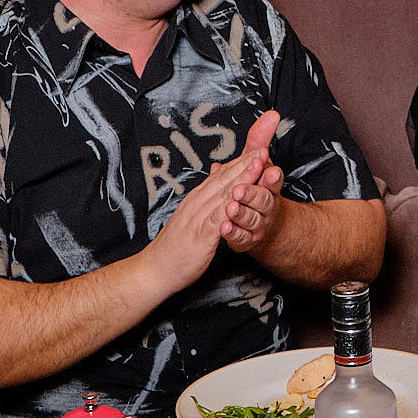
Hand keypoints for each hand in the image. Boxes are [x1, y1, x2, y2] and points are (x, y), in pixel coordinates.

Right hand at [149, 112, 278, 279]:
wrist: (154, 269)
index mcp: (198, 199)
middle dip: (246, 162)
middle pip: (225, 179)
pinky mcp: (198, 237)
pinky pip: (215, 221)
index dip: (241, 161)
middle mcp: (197, 204)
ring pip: (222, 195)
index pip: (222, 175)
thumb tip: (216, 188)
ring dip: (242, 178)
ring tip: (258, 164)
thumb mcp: (193, 219)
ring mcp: (196, 218)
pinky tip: (240, 201)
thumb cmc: (176, 246)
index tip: (260, 148)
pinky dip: (228, 210)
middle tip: (264, 147)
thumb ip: (206, 203)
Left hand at [218, 112, 284, 253]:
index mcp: (270, 186)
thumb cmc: (258, 190)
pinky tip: (224, 227)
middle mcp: (267, 205)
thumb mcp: (259, 164)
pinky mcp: (246, 239)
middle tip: (239, 190)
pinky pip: (241, 237)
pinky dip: (233, 232)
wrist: (265, 228)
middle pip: (263, 200)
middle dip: (251, 194)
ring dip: (240, 213)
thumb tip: (271, 115)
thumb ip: (261, 141)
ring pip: (251, 219)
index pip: (273, 179)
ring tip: (230, 208)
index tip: (268, 169)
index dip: (271, 176)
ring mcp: (258, 224)